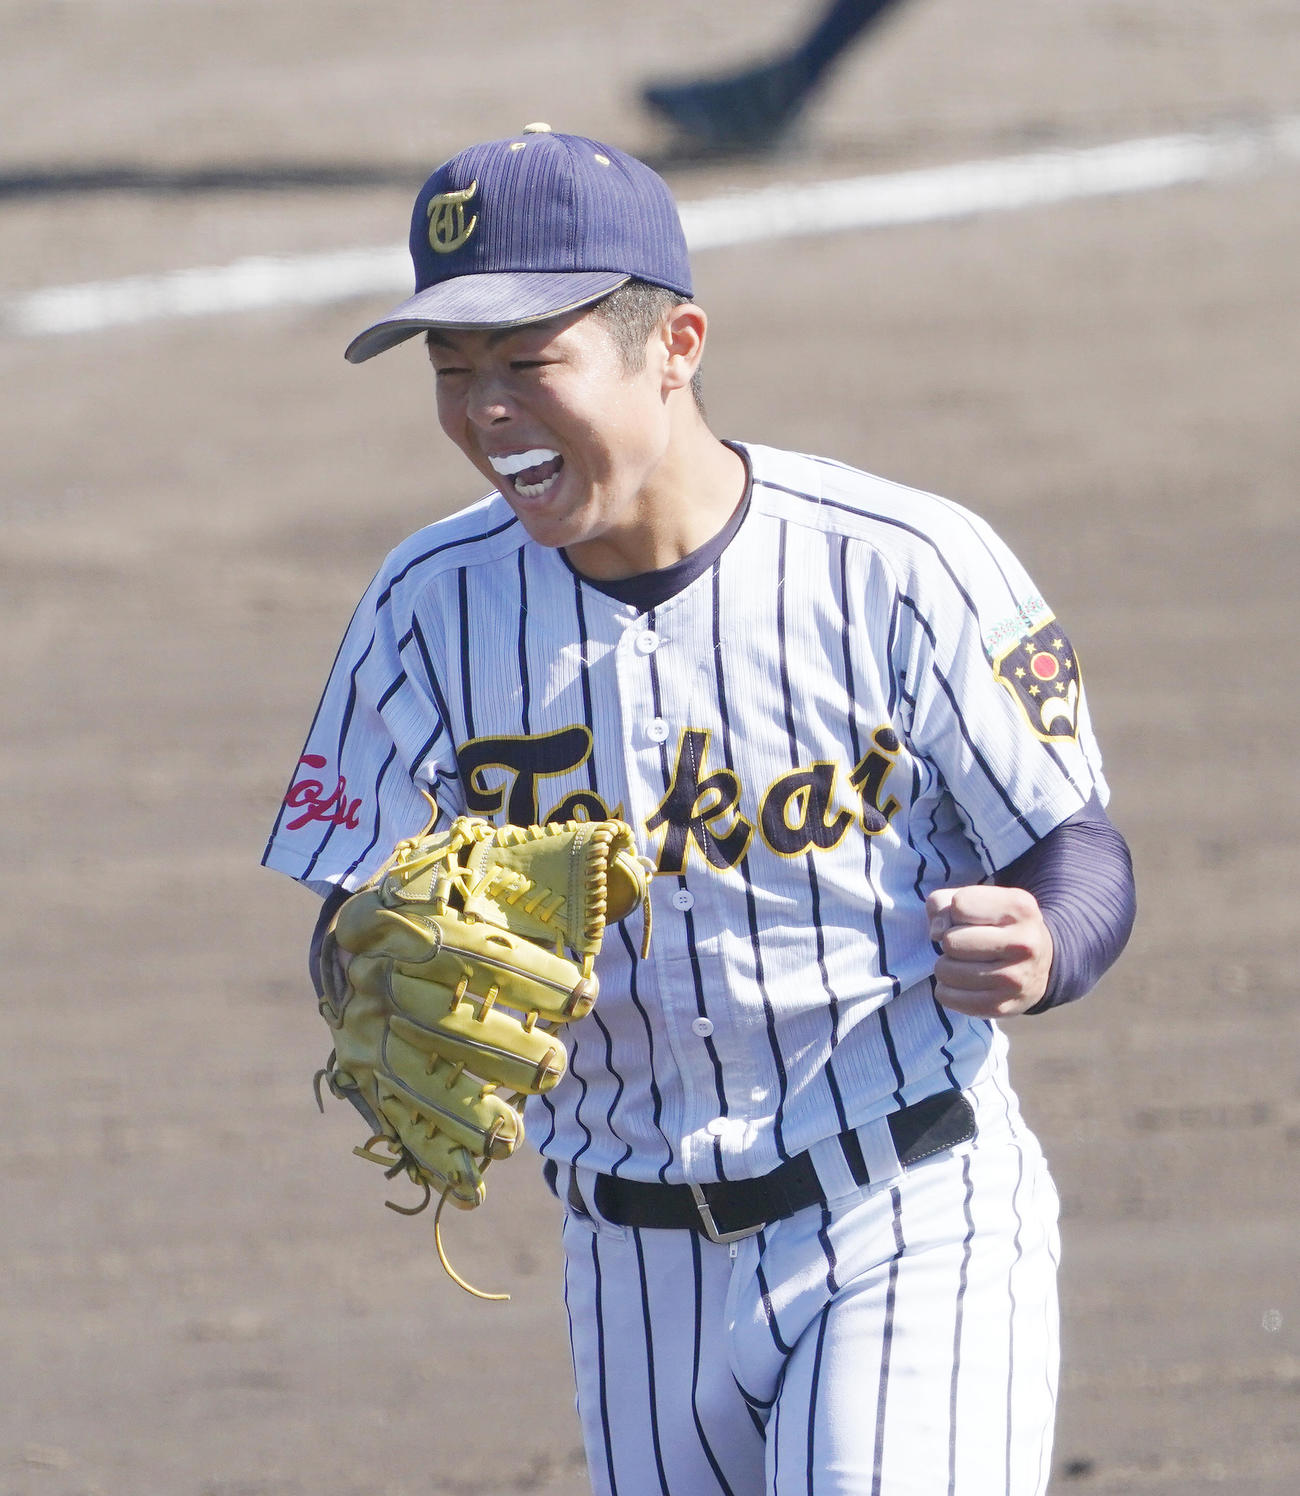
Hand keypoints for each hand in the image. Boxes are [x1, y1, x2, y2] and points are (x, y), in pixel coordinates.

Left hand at [925, 884, 1053, 1017]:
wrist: (1040, 963)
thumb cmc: (997, 924)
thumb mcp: (977, 899)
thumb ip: (944, 903)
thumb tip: (936, 933)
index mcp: (1020, 908)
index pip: (960, 905)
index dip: (956, 911)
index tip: (972, 919)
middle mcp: (1024, 944)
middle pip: (951, 941)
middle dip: (950, 940)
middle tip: (966, 944)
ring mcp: (1015, 979)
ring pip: (945, 970)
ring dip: (946, 965)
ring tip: (965, 962)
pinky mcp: (1001, 1006)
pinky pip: (947, 997)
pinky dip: (946, 989)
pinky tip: (962, 982)